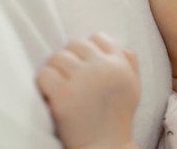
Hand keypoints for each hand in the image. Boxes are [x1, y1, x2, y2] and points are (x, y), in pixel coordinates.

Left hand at [36, 33, 139, 148]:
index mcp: (120, 65)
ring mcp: (82, 81)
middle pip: (75, 45)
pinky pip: (44, 74)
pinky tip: (51, 94)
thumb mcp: (132, 88)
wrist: (105, 148)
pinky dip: (44, 83)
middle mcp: (103, 69)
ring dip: (55, 70)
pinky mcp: (63, 95)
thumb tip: (118, 44)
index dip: (88, 50)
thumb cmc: (116, 118)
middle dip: (70, 59)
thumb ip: (129, 63)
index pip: (98, 38)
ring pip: (57, 57)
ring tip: (60, 85)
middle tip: (69, 78)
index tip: (85, 65)